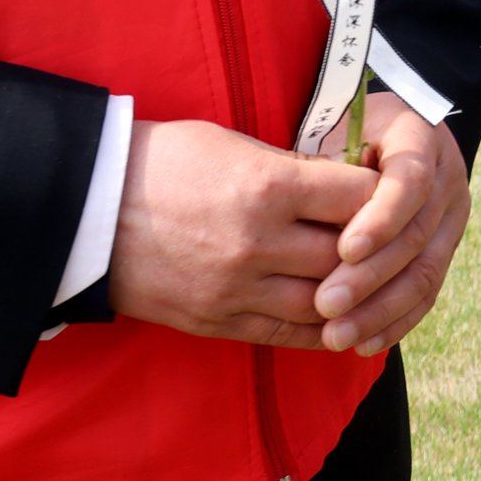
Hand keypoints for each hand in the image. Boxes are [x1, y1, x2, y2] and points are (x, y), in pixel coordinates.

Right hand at [109, 118, 374, 348]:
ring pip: (324, 304)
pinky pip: (285, 335)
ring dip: (354, 297)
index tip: (393, 194)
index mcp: (267, 187)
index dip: (385, 196)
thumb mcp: (233, 145)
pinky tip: (343, 321)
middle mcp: (257, 243)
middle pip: (348, 257)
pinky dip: (321, 330)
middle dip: (377, 251)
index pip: (358, 199)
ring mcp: (235, 288)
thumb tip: (344, 186)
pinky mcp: (215, 321)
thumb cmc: (163, 162)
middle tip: (393, 243)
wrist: (86, 209)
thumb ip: (292, 171)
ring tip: (373, 286)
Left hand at [313, 100, 473, 355]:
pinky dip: (397, 321)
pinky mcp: (445, 250)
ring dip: (381, 308)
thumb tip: (315, 228)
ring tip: (336, 335)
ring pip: (426, 270)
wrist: (369, 136)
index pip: (411, 180)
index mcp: (421, 136)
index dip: (382, 218)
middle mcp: (447, 176)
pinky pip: (428, 293)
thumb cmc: (335, 133)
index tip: (343, 249)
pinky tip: (364, 343)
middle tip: (326, 304)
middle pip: (417, 233)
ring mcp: (452, 216)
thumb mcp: (330, 134)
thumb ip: (327, 171)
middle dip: (371, 275)